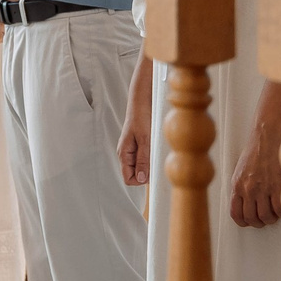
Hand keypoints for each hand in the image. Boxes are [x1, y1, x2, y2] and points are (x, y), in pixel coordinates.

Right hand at [118, 70, 152, 186]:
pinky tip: (156, 147)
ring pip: (141, 167)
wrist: (142, 101)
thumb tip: (142, 179)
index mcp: (124, 154)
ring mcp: (133, 150)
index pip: (129, 179)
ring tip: (156, 150)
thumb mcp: (144, 139)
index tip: (151, 170)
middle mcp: (127, 154)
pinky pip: (145, 158)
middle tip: (156, 158)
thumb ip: (143, 160)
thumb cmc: (141, 117)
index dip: (140, 179)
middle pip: (135, 175)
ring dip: (150, 163)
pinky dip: (152, 156)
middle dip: (147, 172)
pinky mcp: (139, 145)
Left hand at [228, 127, 280, 227]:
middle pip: (253, 219)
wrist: (270, 132)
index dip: (245, 221)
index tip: (251, 221)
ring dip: (273, 216)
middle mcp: (249, 189)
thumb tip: (249, 205)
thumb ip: (243, 187)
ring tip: (276, 208)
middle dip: (261, 221)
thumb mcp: (242, 169)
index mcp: (237, 185)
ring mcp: (264, 188)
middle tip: (267, 215)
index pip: (236, 214)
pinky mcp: (280, 186)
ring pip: (267, 217)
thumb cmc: (258, 148)